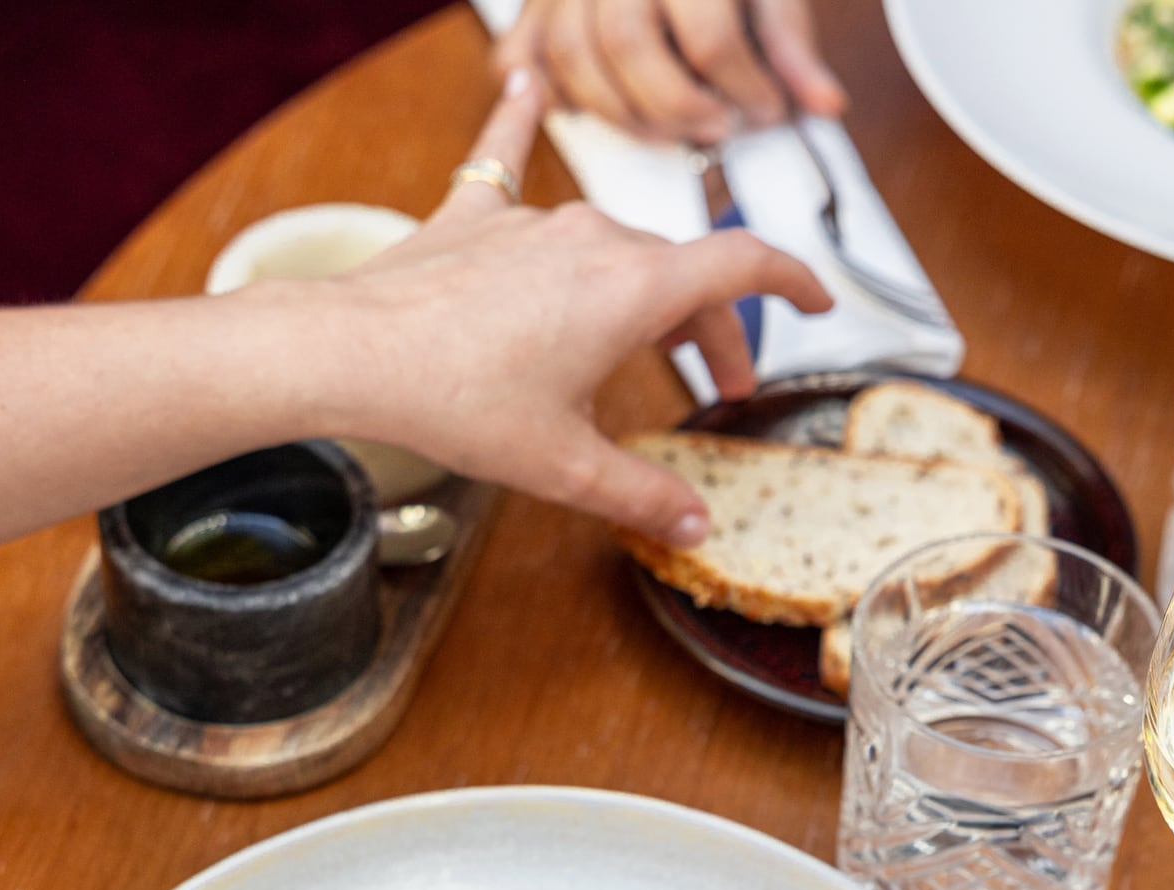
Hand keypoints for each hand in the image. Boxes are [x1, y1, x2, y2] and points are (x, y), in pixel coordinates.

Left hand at [282, 70, 830, 544]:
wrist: (355, 354)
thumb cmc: (456, 400)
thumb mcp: (565, 467)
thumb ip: (641, 494)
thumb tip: (693, 524)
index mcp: (633, 289)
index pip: (744, 266)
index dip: (794, 283)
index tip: (818, 301)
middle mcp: (593, 238)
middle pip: (682, 273)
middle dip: (711, 330)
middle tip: (716, 384)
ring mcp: (533, 222)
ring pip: (614, 246)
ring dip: (644, 289)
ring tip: (643, 341)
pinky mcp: (474, 217)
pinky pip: (507, 161)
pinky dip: (522, 126)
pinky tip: (526, 81)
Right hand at [495, 0, 844, 143]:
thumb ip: (788, 45)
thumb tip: (824, 104)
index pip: (707, 32)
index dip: (741, 86)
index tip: (764, 111)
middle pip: (626, 44)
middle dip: (676, 105)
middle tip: (715, 126)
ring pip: (572, 57)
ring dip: (622, 112)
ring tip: (667, 126)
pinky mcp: (534, 8)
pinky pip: (521, 62)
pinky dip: (551, 95)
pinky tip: (591, 110)